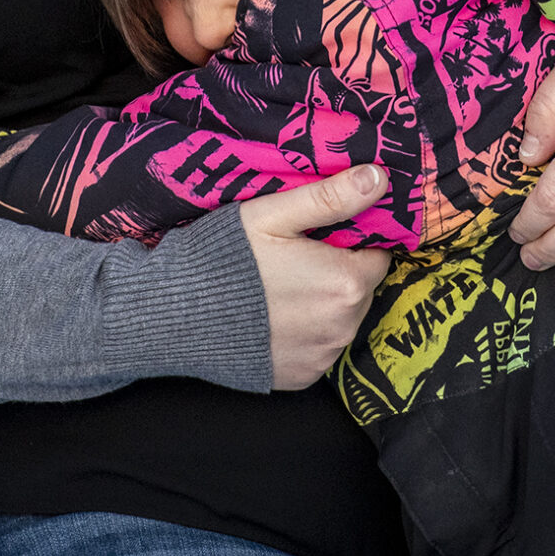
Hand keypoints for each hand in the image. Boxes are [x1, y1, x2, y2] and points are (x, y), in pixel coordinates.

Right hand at [239, 164, 393, 389]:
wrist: (176, 315)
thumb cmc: (225, 259)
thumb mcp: (275, 214)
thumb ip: (332, 197)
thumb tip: (378, 178)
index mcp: (346, 282)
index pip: (376, 257)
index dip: (353, 243)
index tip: (323, 237)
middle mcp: (343, 326)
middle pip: (361, 290)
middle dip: (339, 273)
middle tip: (296, 260)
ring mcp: (323, 356)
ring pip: (342, 320)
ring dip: (324, 305)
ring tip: (280, 289)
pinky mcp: (302, 377)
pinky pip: (319, 348)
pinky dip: (305, 334)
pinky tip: (273, 318)